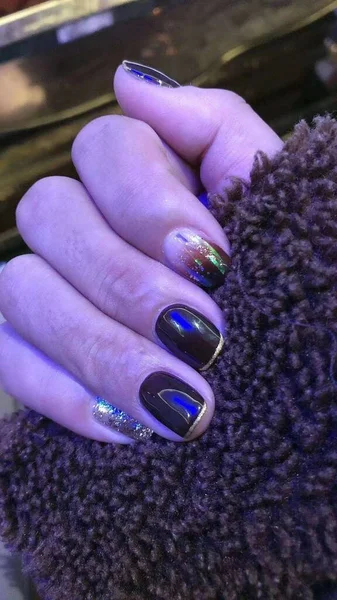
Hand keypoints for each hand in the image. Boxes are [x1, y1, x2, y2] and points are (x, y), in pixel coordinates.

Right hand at [0, 63, 281, 442]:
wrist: (288, 373)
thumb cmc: (283, 275)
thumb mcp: (267, 199)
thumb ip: (214, 126)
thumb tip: (127, 81)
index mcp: (138, 177)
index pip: (103, 147)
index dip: (148, 201)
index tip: (214, 262)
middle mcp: (79, 223)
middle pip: (49, 211)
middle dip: (129, 282)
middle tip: (204, 338)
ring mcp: (44, 286)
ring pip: (23, 288)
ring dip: (103, 348)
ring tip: (183, 402)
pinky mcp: (26, 352)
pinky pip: (8, 359)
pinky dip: (64, 393)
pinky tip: (126, 428)